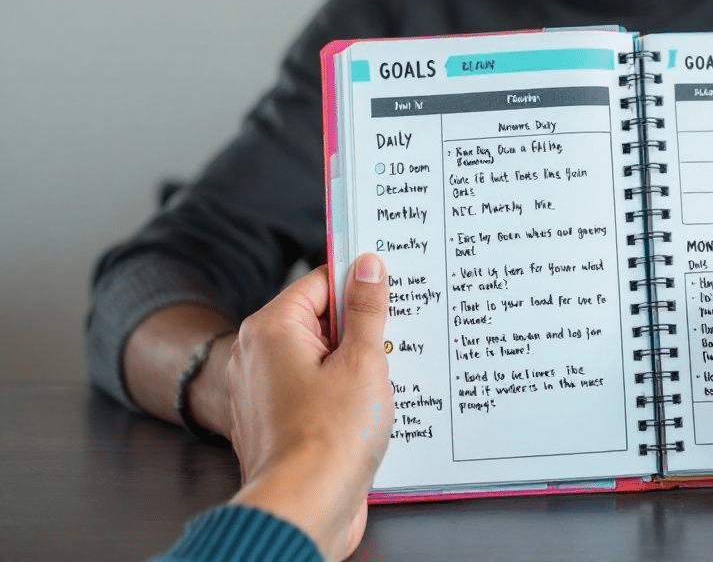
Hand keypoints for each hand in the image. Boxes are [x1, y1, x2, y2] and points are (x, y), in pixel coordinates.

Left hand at [226, 254, 392, 561]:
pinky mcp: (276, 421)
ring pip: (320, 357)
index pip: (321, 281)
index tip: (391, 288)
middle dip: (360, 330)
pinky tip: (367, 410)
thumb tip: (367, 267)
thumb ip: (366, 309)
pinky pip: (314, 390)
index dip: (359, 284)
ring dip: (355, 365)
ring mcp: (263, 390)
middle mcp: (257, 355)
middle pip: (319, 319)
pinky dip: (341, 394)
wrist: (306, 507)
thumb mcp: (363, 361)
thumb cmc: (329, 439)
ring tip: (382, 382)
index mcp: (272, 328)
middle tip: (393, 341)